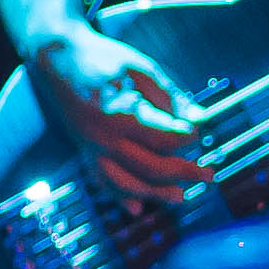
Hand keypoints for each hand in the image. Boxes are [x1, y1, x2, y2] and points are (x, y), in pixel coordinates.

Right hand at [36, 19, 207, 211]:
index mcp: (119, 114)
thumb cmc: (106, 60)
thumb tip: (201, 120)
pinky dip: (120, 198)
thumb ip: (172, 98)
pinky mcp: (84, 152)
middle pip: (150, 166)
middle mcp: (103, 138)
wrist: (59, 58)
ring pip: (126, 183)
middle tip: (209, 175)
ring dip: (156, 194)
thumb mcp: (143, 70)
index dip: (186, 139)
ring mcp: (91, 148)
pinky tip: (138, 209)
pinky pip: (102, 182)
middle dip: (184, 173)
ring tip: (182, 197)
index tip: (199, 134)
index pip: (163, 139)